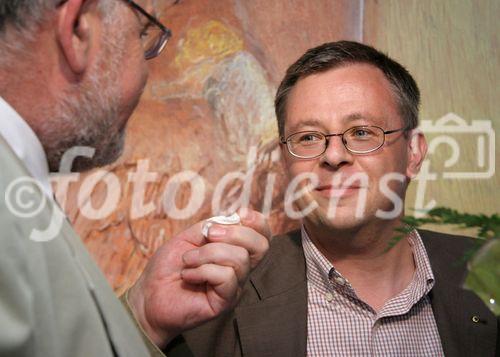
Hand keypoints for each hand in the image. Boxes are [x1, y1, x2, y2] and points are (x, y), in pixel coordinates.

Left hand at [127, 209, 270, 347]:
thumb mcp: (190, 237)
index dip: (258, 221)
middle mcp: (239, 269)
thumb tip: (233, 220)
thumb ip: (212, 226)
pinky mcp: (225, 301)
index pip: (262, 236)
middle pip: (261, 246)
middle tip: (209, 235)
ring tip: (188, 260)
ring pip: (239, 258)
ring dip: (208, 253)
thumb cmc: (169, 266)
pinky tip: (188, 276)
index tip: (240, 213)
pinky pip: (226, 277)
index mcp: (234, 250)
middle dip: (236, 233)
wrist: (149, 295)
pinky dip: (203, 270)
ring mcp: (234, 286)